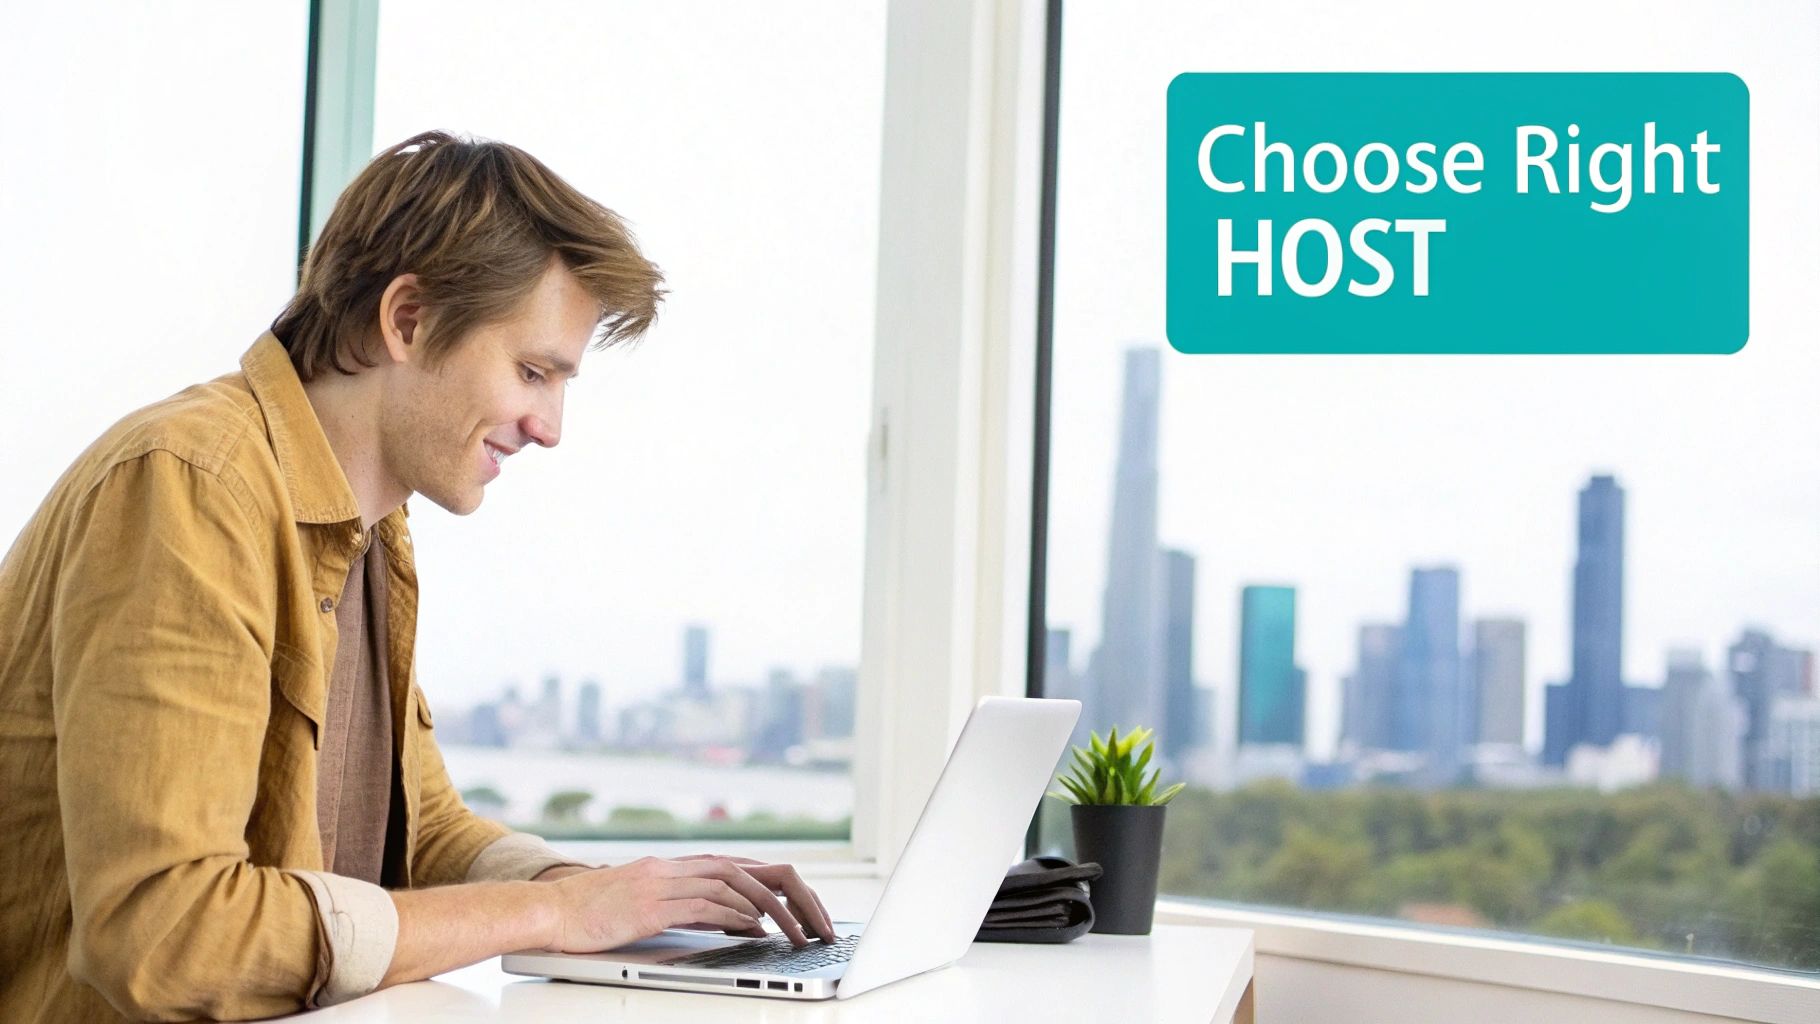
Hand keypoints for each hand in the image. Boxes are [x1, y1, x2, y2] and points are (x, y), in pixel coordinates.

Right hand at [540, 854, 837, 954]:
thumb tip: (735, 921)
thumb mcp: (650, 902)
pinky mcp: (650, 904)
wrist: (551, 910)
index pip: (742, 866)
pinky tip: (755, 929)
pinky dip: (734, 916)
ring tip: (795, 932)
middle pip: (748, 870)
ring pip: (733, 884)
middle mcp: (675, 867)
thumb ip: (689, 904)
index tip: (805, 908)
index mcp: (677, 865)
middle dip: (789, 894)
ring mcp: (663, 882)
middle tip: (815, 921)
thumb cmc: (596, 913)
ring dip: (771, 909)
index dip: (779, 885)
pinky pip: (703, 905)